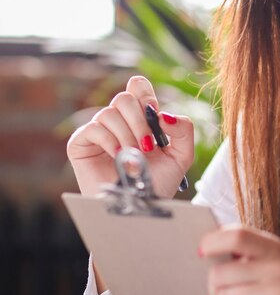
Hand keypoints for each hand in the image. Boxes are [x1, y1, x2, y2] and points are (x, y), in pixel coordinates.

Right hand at [67, 75, 194, 197]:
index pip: (137, 87)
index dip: (145, 94)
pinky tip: (118, 158)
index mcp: (140, 118)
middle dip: (140, 122)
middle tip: (147, 146)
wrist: (140, 207)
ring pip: (109, 113)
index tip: (154, 115)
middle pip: (124, 97)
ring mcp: (99, 131)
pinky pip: (93, 128)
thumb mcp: (182, 155)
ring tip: (134, 158)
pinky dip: (110, 142)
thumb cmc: (158, 183)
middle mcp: (118, 121)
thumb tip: (163, 114)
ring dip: (127, 136)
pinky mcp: (81, 143)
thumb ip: (183, 129)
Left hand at [199, 225, 279, 294]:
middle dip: (213, 287)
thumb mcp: (272, 265)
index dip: (213, 241)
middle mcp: (277, 267)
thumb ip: (244, 255)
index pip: (237, 235)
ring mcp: (278, 293)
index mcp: (274, 249)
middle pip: (220, 272)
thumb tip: (205, 251)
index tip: (203, 251)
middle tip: (224, 293)